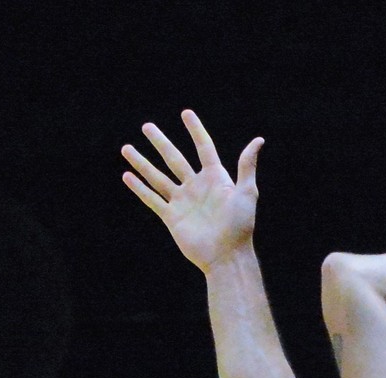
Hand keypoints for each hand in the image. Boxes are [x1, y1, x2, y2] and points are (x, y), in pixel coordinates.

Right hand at [122, 109, 262, 272]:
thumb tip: (258, 140)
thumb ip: (247, 166)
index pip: (204, 148)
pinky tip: (127, 176)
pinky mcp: (172, 217)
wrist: (226, 256)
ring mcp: (183, 202)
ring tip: (126, 148)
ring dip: (142, 162)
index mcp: (215, 179)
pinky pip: (152, 199)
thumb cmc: (240, 226)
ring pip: (158, 177)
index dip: (196, 131)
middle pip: (175, 159)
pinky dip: (139, 188)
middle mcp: (197, 187)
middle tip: (147, 126)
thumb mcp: (246, 193)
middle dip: (160, 142)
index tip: (186, 113)